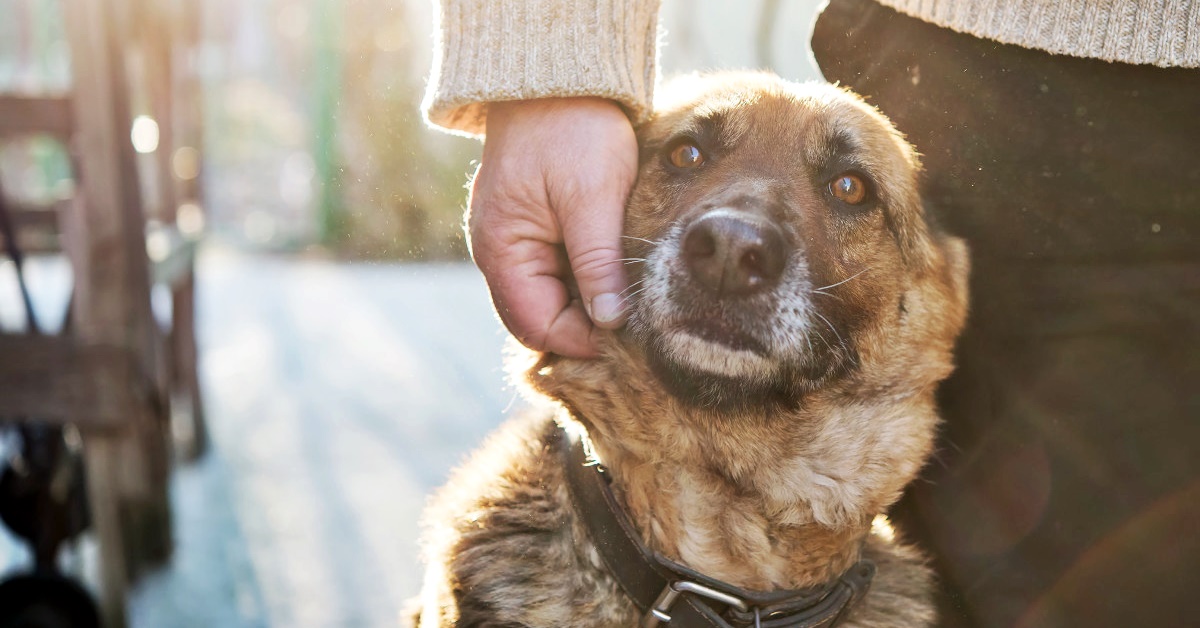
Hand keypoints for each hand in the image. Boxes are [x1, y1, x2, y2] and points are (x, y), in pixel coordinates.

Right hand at [468, 97, 636, 356]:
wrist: (560, 78)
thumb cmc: (573, 130)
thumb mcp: (592, 198)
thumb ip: (597, 262)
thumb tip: (611, 323)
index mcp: (501, 251)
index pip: (537, 326)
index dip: (583, 340)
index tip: (629, 338)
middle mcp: (498, 254)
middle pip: (541, 319)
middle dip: (585, 327)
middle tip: (636, 324)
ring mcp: (514, 242)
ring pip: (551, 299)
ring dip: (588, 304)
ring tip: (631, 298)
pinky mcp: (532, 230)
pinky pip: (556, 273)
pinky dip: (585, 280)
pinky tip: (617, 272)